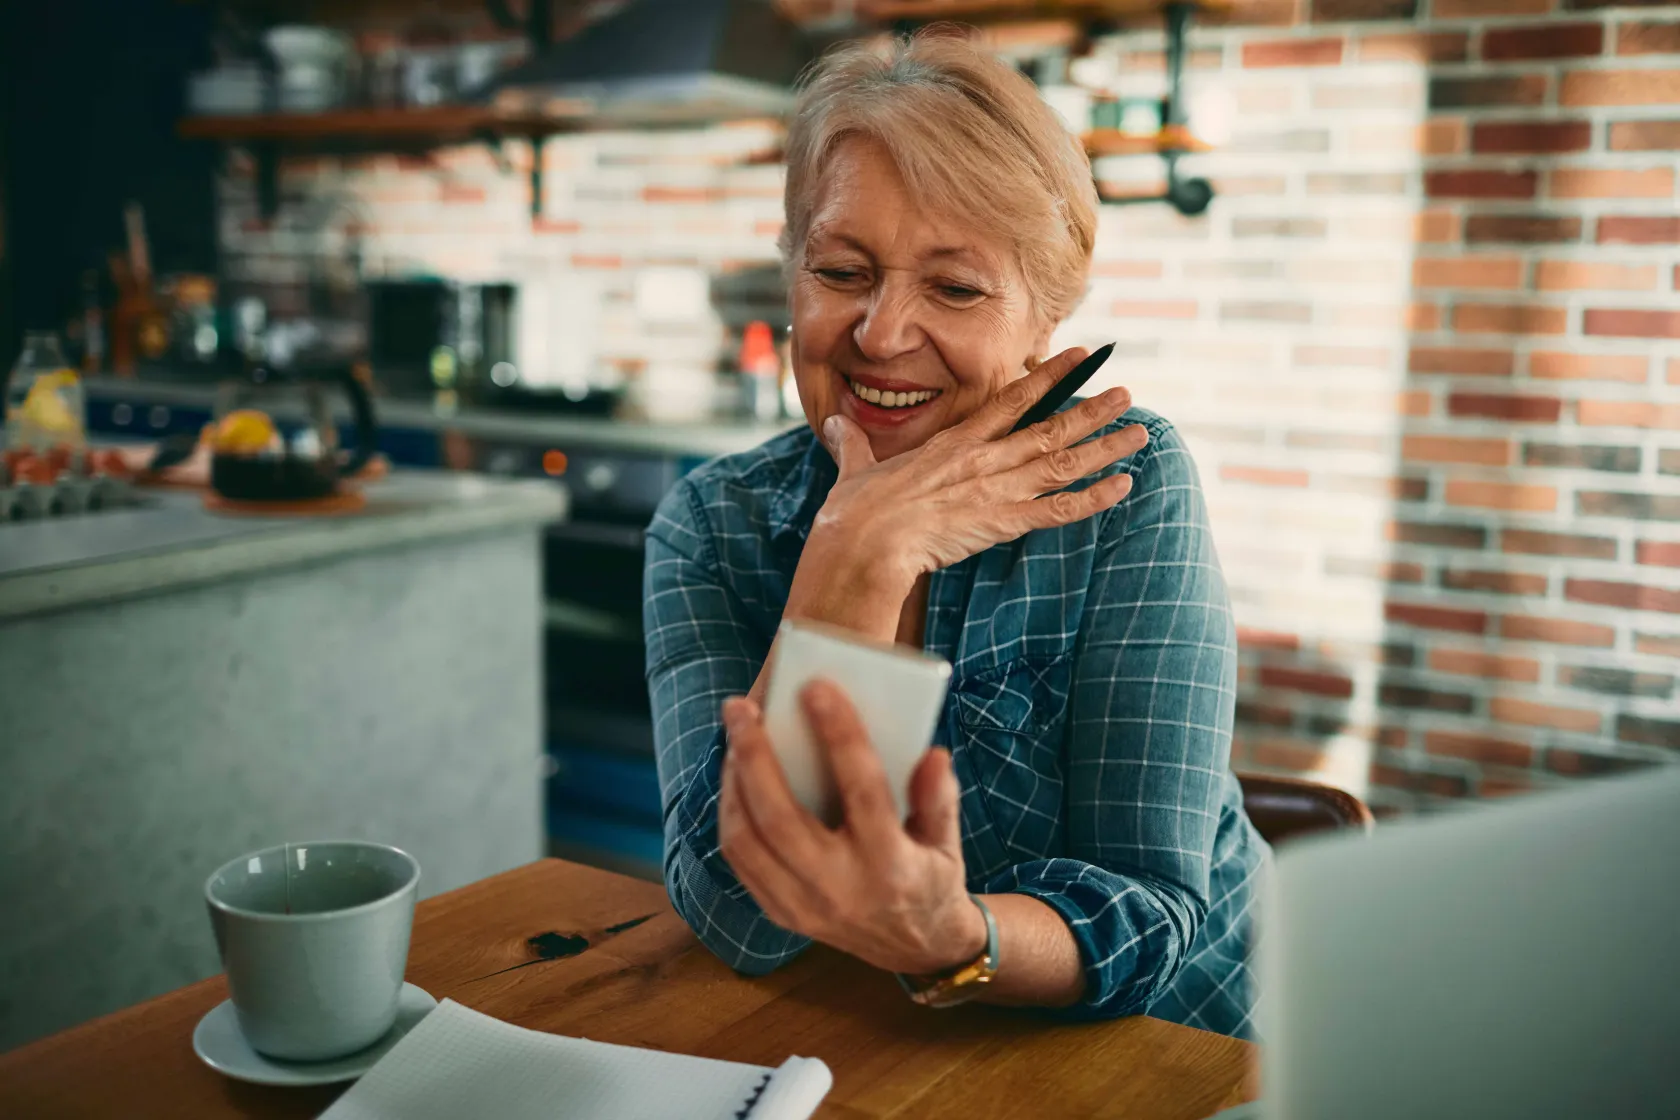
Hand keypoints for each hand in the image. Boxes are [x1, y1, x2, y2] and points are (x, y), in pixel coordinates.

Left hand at [717, 681, 987, 976]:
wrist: (918, 950)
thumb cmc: (932, 877)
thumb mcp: (947, 839)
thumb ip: (938, 797)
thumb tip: (931, 752)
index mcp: (890, 864)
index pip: (862, 790)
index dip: (840, 735)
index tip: (818, 687)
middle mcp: (841, 889)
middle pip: (780, 818)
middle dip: (754, 756)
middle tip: (738, 708)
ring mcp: (805, 906)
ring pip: (748, 841)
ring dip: (732, 784)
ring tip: (733, 738)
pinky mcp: (782, 913)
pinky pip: (740, 861)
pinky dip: (731, 815)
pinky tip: (734, 779)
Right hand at [809, 347, 1149, 593]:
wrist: (864, 542)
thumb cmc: (855, 511)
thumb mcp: (854, 469)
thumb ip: (852, 444)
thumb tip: (835, 425)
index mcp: (953, 443)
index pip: (1010, 400)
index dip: (1047, 377)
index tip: (1079, 358)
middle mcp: (983, 459)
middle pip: (1049, 428)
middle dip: (1092, 409)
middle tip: (1127, 394)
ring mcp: (996, 489)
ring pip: (1063, 462)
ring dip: (1104, 447)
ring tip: (1139, 432)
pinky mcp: (1001, 522)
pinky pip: (1058, 510)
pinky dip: (1093, 498)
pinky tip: (1123, 486)